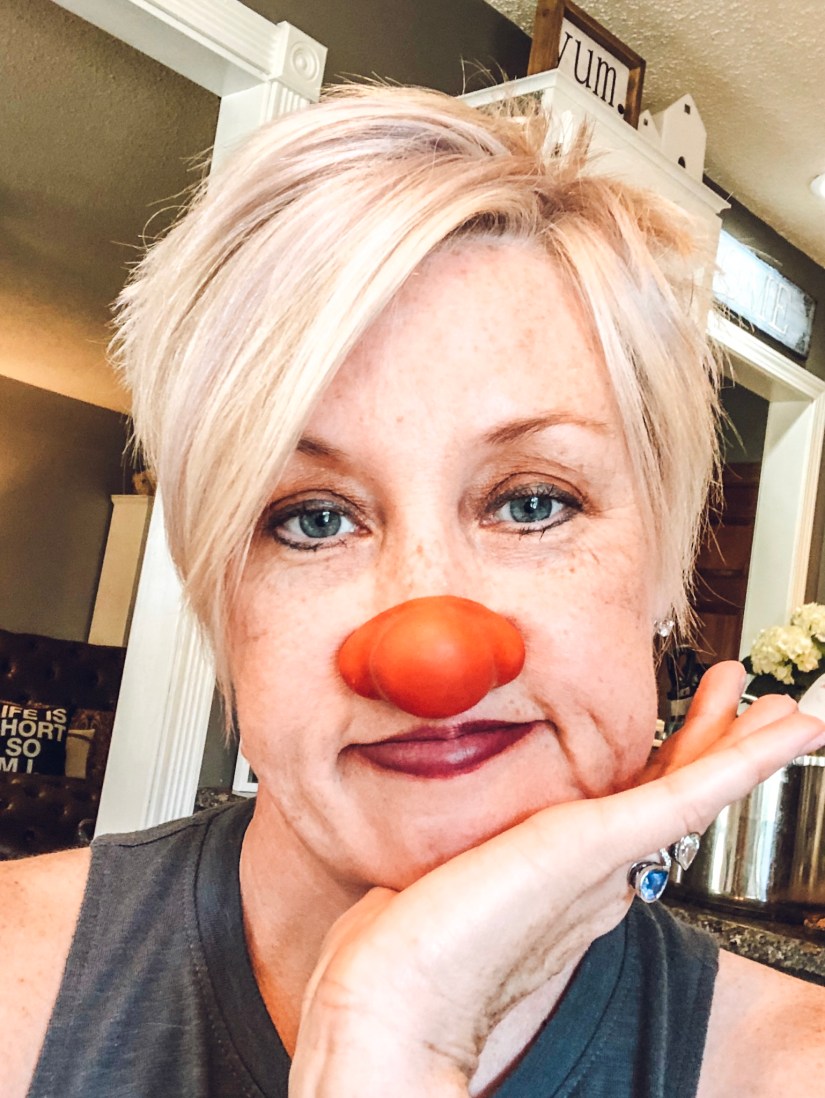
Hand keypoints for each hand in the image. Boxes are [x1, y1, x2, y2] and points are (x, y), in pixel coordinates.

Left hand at [289, 663, 824, 1095]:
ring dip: (740, 749)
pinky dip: (740, 763)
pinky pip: (689, 797)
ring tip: (785, 716)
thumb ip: (463, 857)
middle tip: (749, 706)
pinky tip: (780, 735)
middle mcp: (590, 873)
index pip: (626, 810)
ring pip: (689, 793)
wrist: (386, 1002)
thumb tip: (446, 849)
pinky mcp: (598, 846)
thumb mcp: (438, 881)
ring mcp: (598, 860)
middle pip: (668, 797)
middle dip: (714, 749)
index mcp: (557, 878)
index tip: (687, 730)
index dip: (666, 770)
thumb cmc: (395, 954)